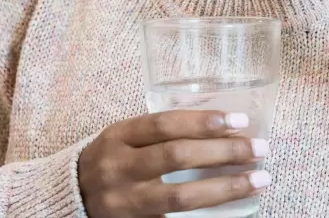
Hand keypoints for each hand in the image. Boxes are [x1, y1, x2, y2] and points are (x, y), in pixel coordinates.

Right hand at [78, 110, 269, 217]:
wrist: (69, 198)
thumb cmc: (109, 159)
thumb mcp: (123, 137)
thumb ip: (160, 132)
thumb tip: (222, 124)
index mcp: (117, 137)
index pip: (164, 124)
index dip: (203, 121)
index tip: (239, 120)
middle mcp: (119, 168)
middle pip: (177, 157)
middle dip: (223, 151)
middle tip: (258, 148)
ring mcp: (126, 202)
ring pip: (181, 196)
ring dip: (226, 187)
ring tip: (259, 179)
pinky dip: (208, 214)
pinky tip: (235, 208)